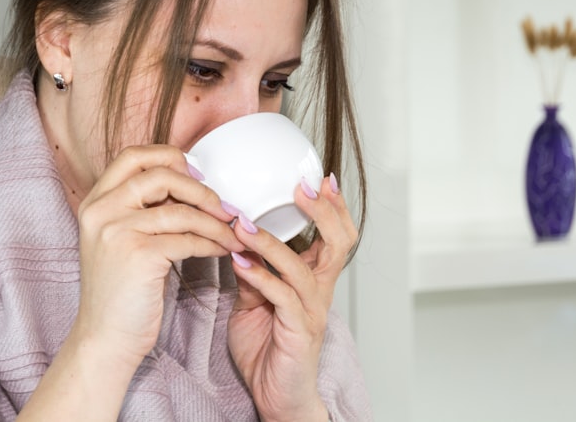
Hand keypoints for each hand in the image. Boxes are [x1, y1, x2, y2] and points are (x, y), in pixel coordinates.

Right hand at [72, 144, 243, 366]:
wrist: (105, 339)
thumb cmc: (120, 291)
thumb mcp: (119, 238)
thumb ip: (141, 208)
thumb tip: (190, 182)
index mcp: (95, 201)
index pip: (134, 156)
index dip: (170, 157)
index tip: (196, 175)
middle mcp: (101, 210)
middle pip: (161, 175)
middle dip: (200, 189)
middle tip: (223, 207)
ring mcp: (117, 231)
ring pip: (181, 210)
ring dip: (215, 222)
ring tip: (232, 233)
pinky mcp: (139, 255)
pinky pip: (188, 238)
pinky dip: (212, 243)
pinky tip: (221, 250)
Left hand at [227, 174, 356, 421]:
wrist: (276, 397)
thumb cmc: (268, 349)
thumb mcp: (255, 300)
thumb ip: (252, 271)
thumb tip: (235, 240)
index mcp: (313, 279)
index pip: (334, 235)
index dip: (331, 206)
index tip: (317, 178)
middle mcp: (319, 291)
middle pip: (339, 242)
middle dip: (323, 211)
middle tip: (300, 188)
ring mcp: (312, 311)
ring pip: (302, 267)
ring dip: (272, 243)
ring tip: (243, 226)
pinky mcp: (299, 332)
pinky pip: (283, 298)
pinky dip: (261, 277)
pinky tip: (240, 263)